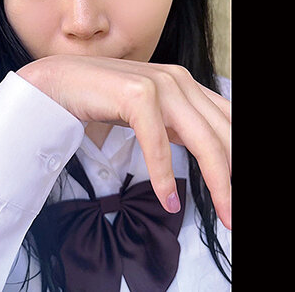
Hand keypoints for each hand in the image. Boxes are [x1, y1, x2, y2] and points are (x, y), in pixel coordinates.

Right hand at [17, 55, 231, 229]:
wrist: (59, 81)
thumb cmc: (103, 100)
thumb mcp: (152, 112)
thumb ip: (178, 125)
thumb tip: (210, 156)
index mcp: (187, 84)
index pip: (228, 122)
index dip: (236, 156)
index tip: (235, 191)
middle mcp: (179, 80)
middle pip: (222, 135)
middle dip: (232, 178)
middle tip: (233, 214)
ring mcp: (160, 85)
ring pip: (201, 141)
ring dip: (216, 183)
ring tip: (223, 213)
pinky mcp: (137, 95)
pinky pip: (158, 144)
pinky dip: (165, 177)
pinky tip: (169, 201)